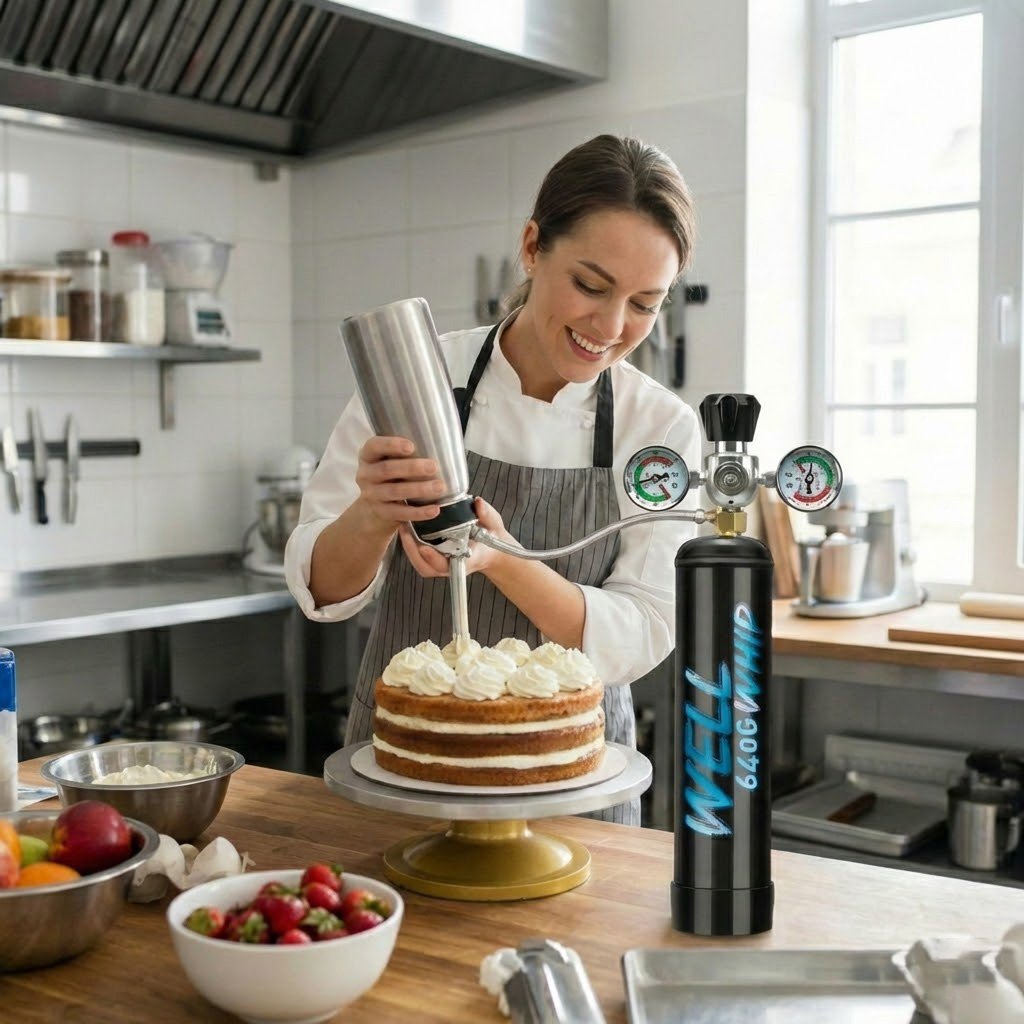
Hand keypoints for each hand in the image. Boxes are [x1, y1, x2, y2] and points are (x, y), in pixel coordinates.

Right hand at [353, 435, 446, 529]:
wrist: (373, 509)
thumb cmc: (390, 476)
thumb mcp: (390, 461)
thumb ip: (405, 454)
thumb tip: (441, 448)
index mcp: (368, 456)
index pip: (374, 446)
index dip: (391, 445)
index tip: (411, 446)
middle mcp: (366, 475)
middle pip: (387, 469)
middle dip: (411, 467)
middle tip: (433, 467)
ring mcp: (371, 495)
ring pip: (395, 491)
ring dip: (419, 489)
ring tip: (439, 487)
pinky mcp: (381, 513)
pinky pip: (401, 513)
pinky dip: (419, 512)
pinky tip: (434, 509)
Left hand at [398, 498, 513, 578]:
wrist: (492, 548)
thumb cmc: (492, 537)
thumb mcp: (493, 524)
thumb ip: (486, 515)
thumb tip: (478, 503)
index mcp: (467, 560)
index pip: (448, 565)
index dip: (434, 559)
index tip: (424, 548)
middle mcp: (452, 565)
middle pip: (427, 567)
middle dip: (413, 551)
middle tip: (405, 530)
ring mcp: (443, 564)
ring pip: (421, 564)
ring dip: (409, 548)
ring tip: (403, 527)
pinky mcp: (437, 558)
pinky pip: (420, 557)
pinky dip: (411, 545)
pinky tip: (406, 527)